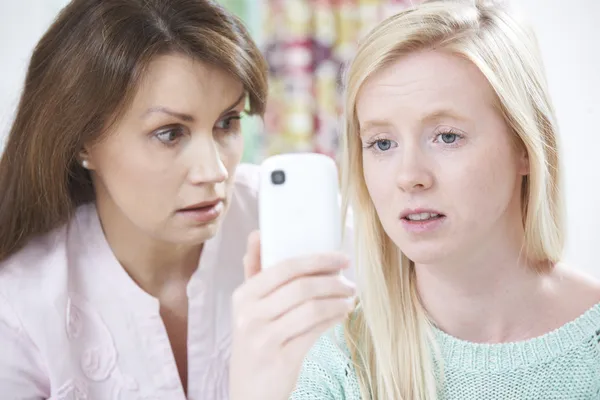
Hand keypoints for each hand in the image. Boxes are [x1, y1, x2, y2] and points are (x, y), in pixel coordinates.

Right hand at [229, 231, 355, 399]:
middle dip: (333, 281)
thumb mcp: (247, 308)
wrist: (249, 391)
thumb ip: (255, 272)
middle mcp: (250, 315)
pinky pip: (316, 332)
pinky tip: (342, 315)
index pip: (285, 267)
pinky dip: (334, 319)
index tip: (341, 258)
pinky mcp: (282, 359)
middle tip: (350, 282)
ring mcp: (264, 338)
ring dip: (338, 301)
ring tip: (349, 299)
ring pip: (313, 309)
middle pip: (302, 286)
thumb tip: (258, 234)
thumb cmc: (254, 342)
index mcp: (243, 296)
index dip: (318, 259)